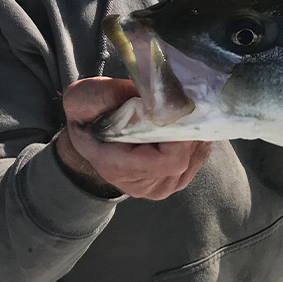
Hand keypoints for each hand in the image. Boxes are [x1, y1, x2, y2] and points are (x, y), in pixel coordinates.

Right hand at [54, 77, 211, 199]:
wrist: (90, 138)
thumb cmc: (87, 116)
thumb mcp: (84, 98)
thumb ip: (108, 96)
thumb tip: (149, 93)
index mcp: (119, 167)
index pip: (170, 160)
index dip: (180, 133)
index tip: (176, 106)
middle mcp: (143, 185)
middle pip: (187, 157)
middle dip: (187, 127)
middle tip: (179, 103)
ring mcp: (162, 188)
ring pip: (196, 156)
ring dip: (192, 132)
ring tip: (175, 115)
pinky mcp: (176, 183)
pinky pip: (198, 158)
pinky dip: (194, 139)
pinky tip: (179, 126)